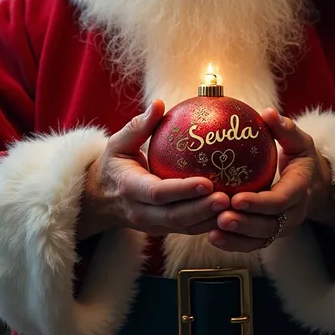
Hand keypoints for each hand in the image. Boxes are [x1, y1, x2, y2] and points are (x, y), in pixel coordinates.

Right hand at [77, 100, 229, 239]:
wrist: (100, 199)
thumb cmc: (115, 164)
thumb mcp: (119, 143)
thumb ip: (138, 125)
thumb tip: (158, 104)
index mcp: (130, 188)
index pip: (157, 193)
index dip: (182, 190)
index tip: (207, 181)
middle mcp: (141, 212)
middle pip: (174, 216)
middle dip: (202, 209)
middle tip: (227, 198)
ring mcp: (152, 225)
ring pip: (184, 227)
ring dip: (209, 219)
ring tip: (234, 207)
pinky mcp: (163, 230)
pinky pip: (188, 229)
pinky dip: (209, 223)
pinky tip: (230, 212)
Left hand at [208, 108, 334, 252]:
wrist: (318, 187)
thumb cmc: (303, 159)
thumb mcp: (299, 141)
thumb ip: (285, 129)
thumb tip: (267, 113)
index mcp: (299, 189)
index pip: (280, 200)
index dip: (260, 203)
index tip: (237, 198)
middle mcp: (292, 213)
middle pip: (269, 224)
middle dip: (245, 224)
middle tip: (221, 217)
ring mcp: (282, 227)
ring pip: (261, 238)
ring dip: (237, 238)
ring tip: (213, 232)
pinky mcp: (272, 233)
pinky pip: (254, 243)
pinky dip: (235, 244)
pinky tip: (213, 237)